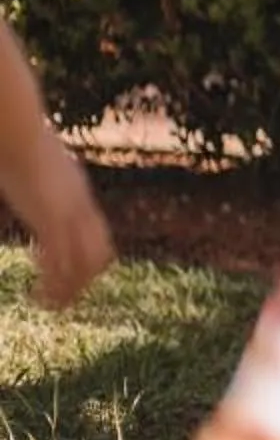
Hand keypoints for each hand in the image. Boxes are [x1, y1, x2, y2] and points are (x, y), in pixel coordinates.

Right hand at [20, 143, 110, 309]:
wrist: (19, 133)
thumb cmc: (20, 139)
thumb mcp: (37, 158)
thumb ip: (38, 169)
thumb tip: (26, 157)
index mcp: (78, 194)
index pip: (96, 234)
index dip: (86, 256)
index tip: (63, 270)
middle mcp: (81, 207)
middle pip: (100, 252)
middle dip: (86, 279)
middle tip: (64, 298)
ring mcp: (69, 215)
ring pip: (84, 264)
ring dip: (69, 289)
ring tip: (49, 305)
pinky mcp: (51, 220)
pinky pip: (59, 262)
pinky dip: (53, 285)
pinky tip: (37, 297)